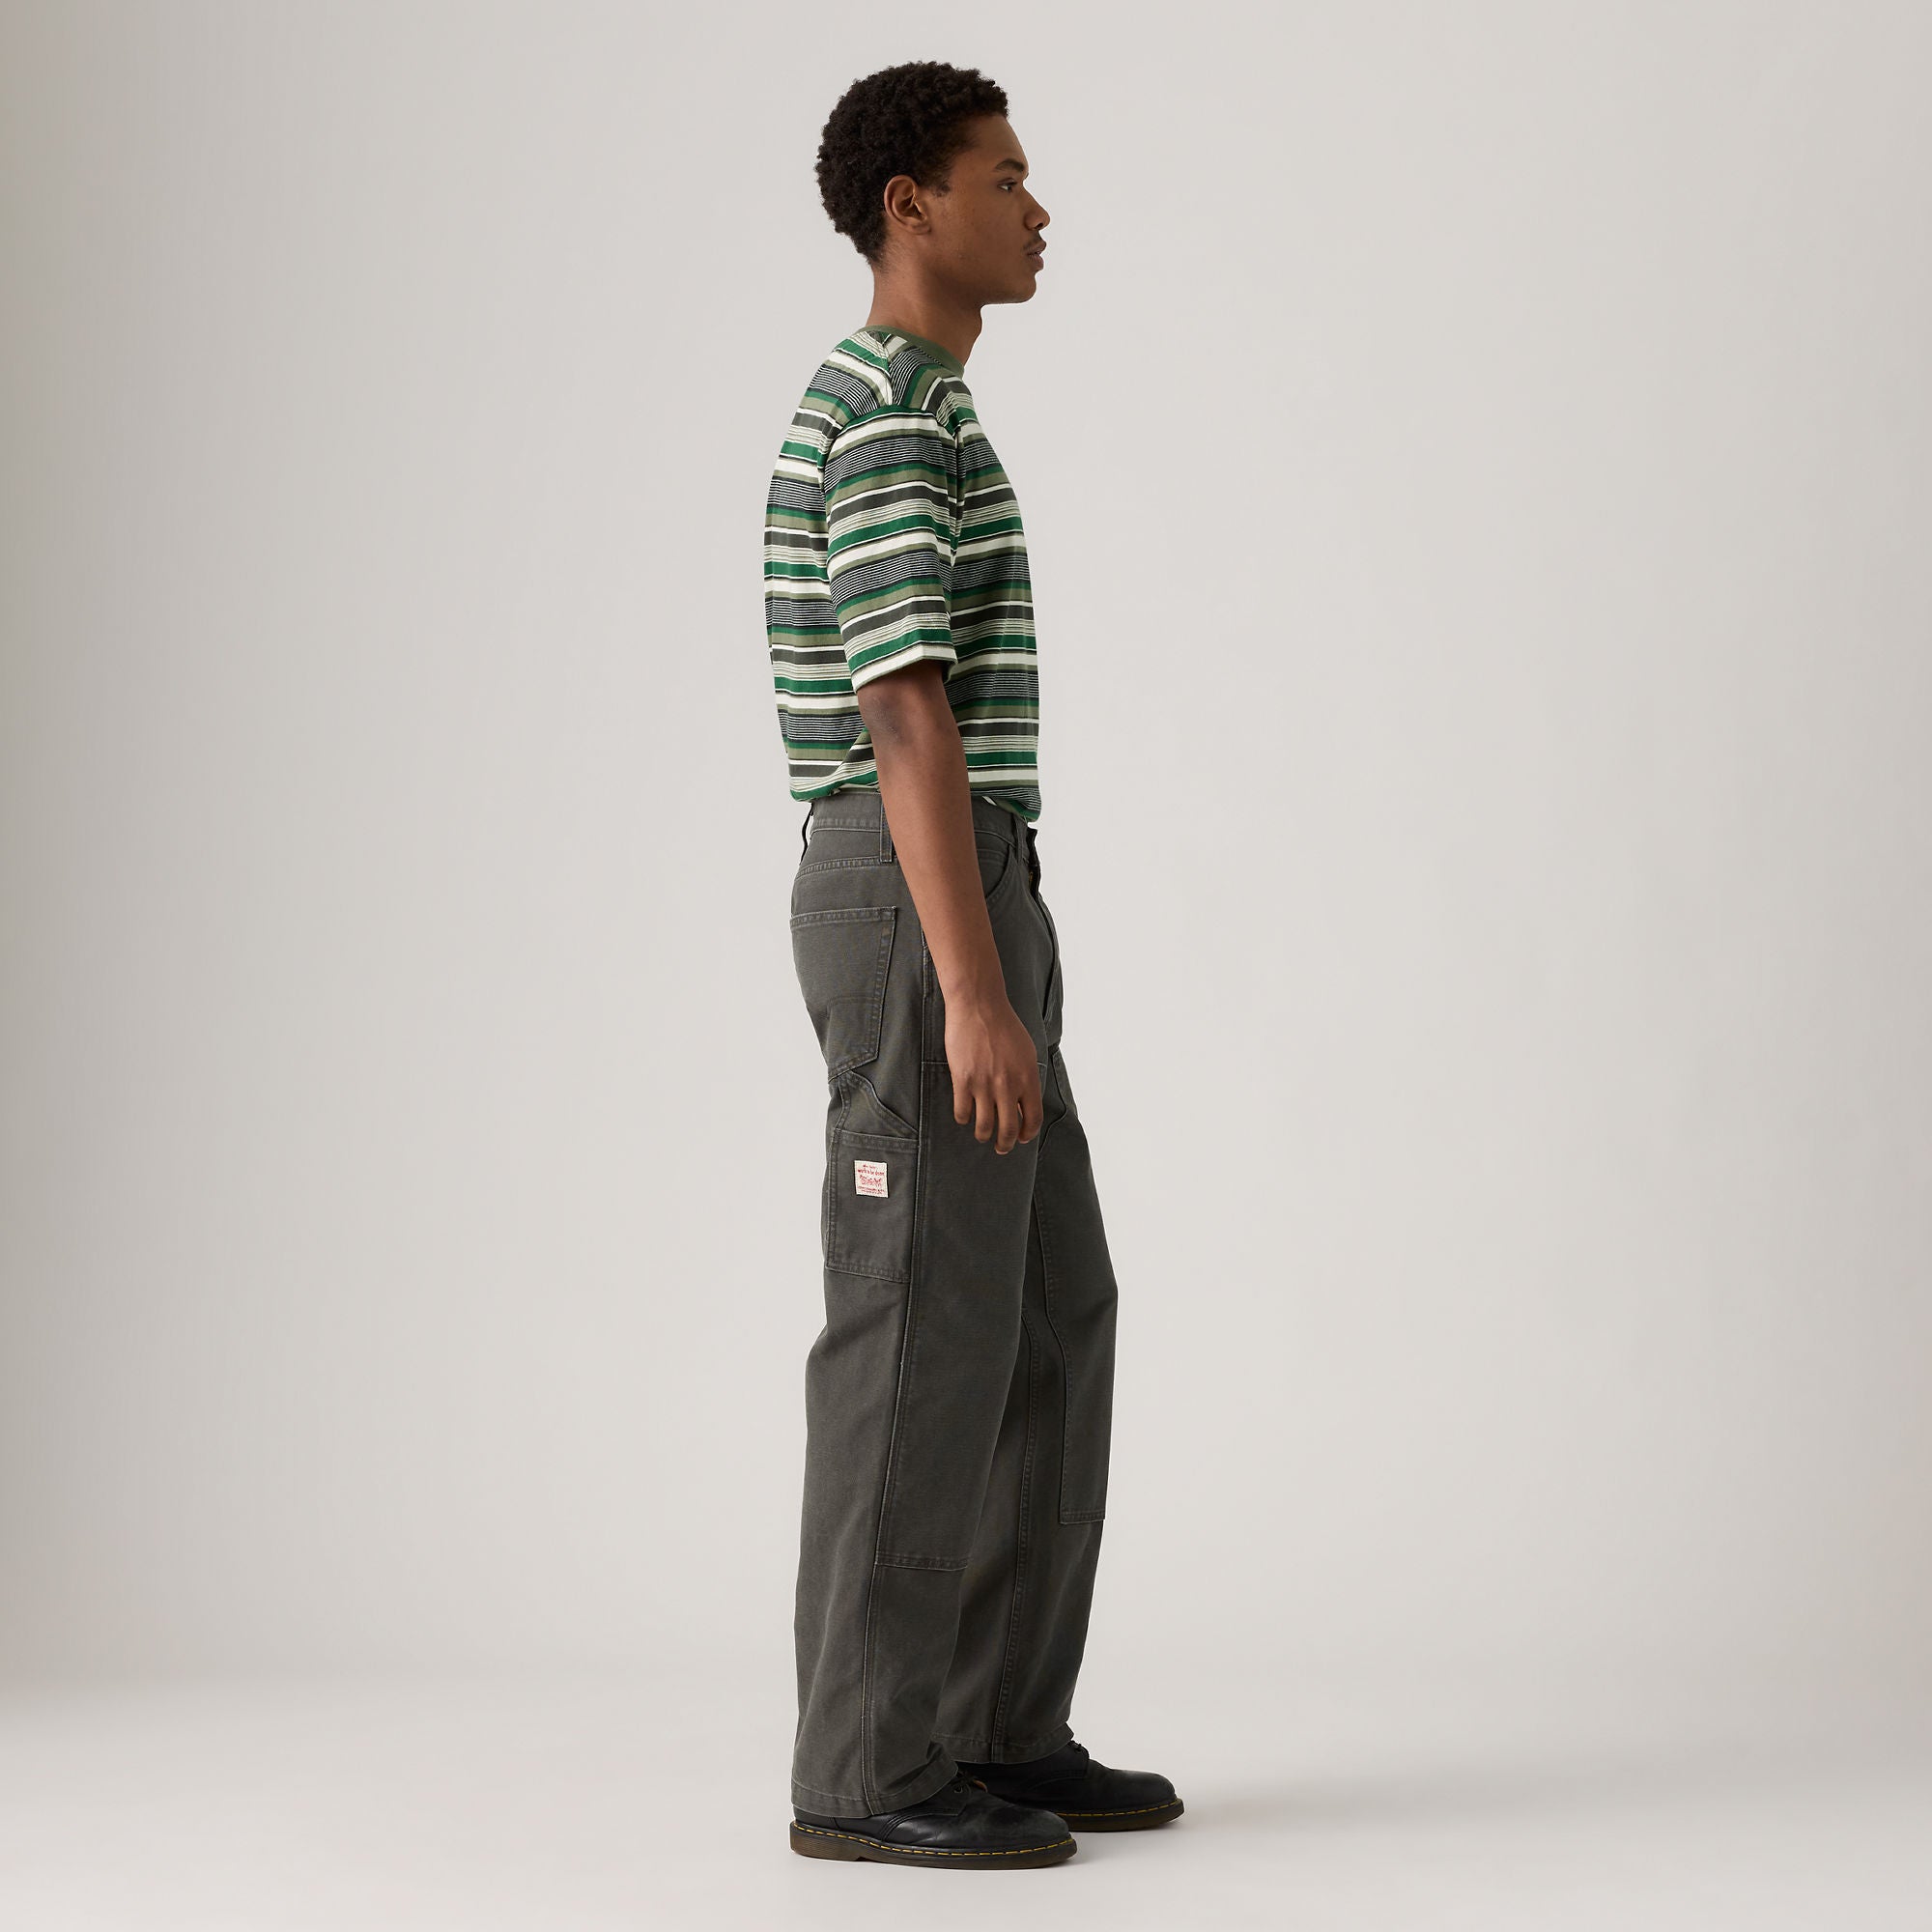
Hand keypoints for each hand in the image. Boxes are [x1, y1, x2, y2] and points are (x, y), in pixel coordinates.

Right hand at [944, 991, 1041, 1153]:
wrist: (979, 1006)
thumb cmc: (1004, 1025)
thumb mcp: (1026, 1052)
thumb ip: (1027, 1078)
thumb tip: (1024, 1103)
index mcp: (1028, 1077)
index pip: (1033, 1118)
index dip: (1027, 1133)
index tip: (1021, 1138)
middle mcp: (1008, 1085)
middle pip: (1008, 1128)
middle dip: (1005, 1144)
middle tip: (1001, 1147)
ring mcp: (985, 1084)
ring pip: (984, 1125)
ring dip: (983, 1135)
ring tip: (982, 1135)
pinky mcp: (963, 1080)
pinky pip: (963, 1111)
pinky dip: (963, 1118)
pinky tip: (964, 1115)